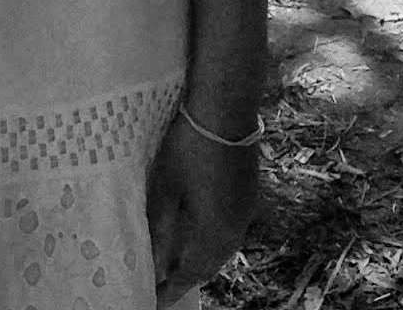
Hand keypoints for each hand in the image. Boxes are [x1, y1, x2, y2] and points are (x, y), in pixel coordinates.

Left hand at [147, 110, 259, 305]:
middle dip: (186, 277)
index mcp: (215, 233)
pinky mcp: (248, 195)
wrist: (225, 111)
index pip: (190, 273)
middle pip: (209, 265)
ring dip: (201, 259)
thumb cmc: (187, 149)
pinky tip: (199, 234)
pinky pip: (229, 231)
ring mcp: (246, 212)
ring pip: (222, 249)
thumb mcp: (165, 189)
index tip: (154, 299)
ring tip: (177, 263)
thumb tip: (154, 262)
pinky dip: (212, 241)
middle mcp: (236, 229)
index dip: (171, 288)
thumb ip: (160, 229)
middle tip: (163, 284)